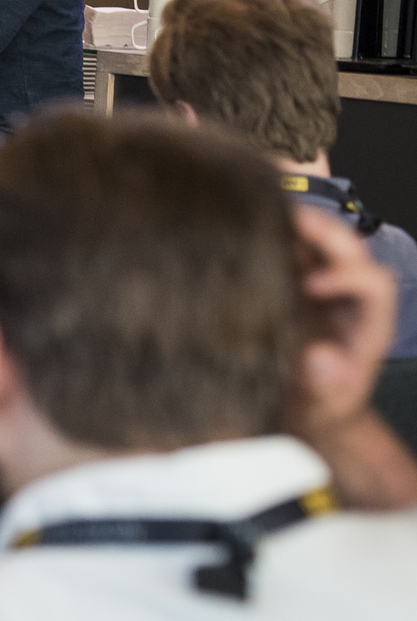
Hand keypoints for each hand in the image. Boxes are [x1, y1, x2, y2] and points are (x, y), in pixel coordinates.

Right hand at [289, 206, 396, 449]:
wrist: (300, 410)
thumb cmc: (314, 410)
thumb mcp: (321, 407)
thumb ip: (324, 386)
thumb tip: (320, 356)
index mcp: (368, 325)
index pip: (374, 285)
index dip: (347, 277)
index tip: (311, 286)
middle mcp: (349, 298)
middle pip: (353, 251)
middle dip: (328, 233)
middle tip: (295, 221)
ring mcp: (321, 287)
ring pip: (323, 242)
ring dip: (300, 224)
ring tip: (266, 210)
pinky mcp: (292, 282)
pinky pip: (291, 248)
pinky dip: (274, 232)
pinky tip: (246, 225)